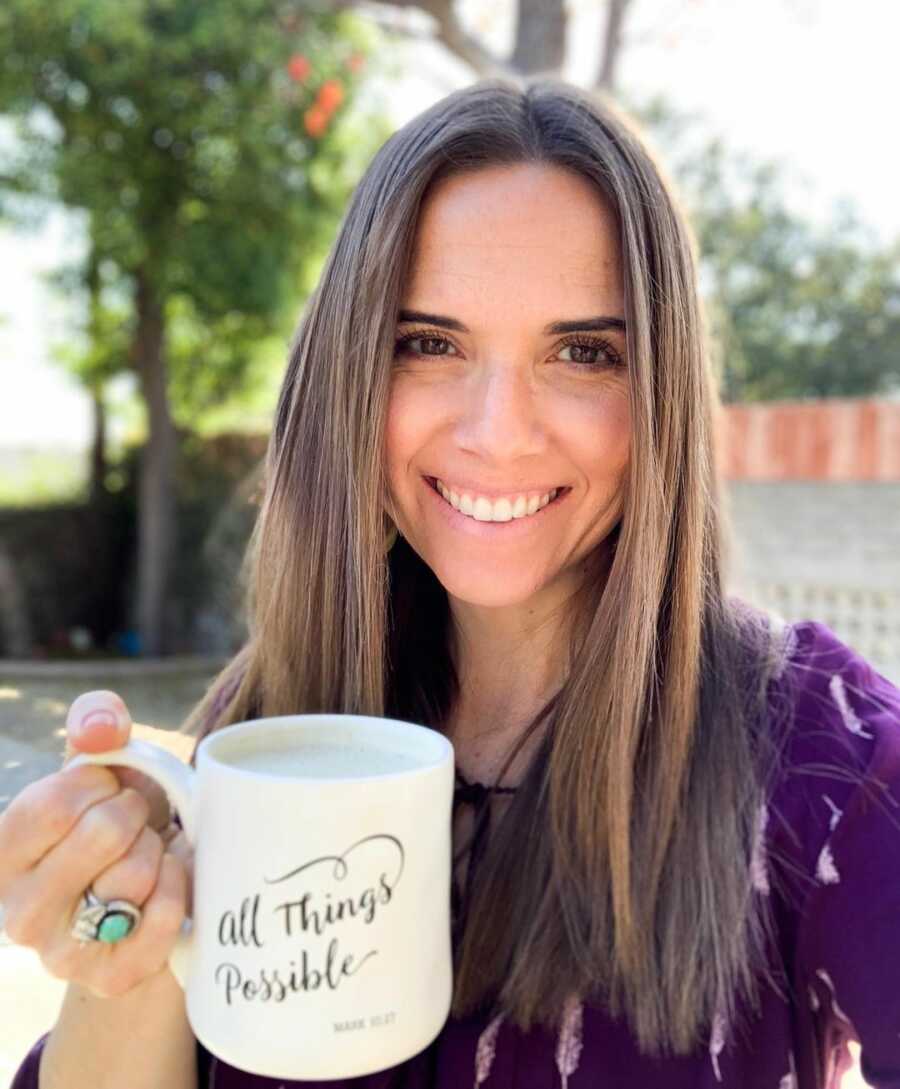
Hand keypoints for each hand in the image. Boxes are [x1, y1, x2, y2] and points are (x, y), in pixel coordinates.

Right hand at [0, 691, 193, 997]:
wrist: (145, 886)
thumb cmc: (117, 815)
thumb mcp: (103, 763)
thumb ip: (96, 723)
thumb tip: (101, 726)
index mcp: (3, 857)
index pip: (51, 805)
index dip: (98, 782)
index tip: (108, 786)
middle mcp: (18, 915)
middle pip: (101, 834)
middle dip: (135, 811)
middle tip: (135, 819)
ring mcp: (62, 955)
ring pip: (135, 874)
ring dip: (157, 847)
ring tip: (148, 851)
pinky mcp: (112, 977)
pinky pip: (162, 915)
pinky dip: (179, 883)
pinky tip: (167, 878)